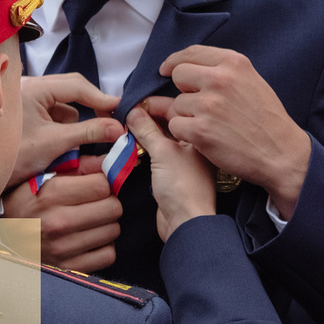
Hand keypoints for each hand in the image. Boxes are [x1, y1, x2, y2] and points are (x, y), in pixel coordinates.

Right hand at [0, 163, 123, 272]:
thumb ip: (80, 166)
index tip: (98, 185)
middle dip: (108, 203)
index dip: (106, 182)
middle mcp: (57, 222)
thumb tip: (113, 161)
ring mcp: (62, 248)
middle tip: (95, 204)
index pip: (104, 185)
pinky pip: (107, 255)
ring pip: (113, 231)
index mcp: (50, 195)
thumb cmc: (26, 202)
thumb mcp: (44, 176)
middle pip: (114, 208)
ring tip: (87, 222)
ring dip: (105, 225)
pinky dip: (102, 248)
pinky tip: (87, 240)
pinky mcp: (67, 269)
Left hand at [17, 73, 122, 182]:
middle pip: (70, 91)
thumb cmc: (10, 156)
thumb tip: (118, 128)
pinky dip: (60, 125)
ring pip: (60, 103)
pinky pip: (49, 112)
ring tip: (81, 139)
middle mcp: (26, 86)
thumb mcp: (54, 144)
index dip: (101, 98)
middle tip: (109, 122)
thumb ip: (89, 132)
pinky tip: (61, 142)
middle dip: (89, 108)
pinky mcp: (20, 112)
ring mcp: (22, 98)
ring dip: (73, 120)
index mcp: (32, 87)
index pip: (77, 86)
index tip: (120, 110)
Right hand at [130, 99, 215, 240]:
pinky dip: (145, 147)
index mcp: (199, 133)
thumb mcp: (163, 152)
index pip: (176, 109)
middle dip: (147, 116)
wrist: (187, 221)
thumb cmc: (183, 185)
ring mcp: (184, 159)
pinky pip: (157, 153)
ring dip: (144, 132)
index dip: (154, 104)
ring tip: (124, 126)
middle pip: (168, 122)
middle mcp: (193, 144)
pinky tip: (131, 145)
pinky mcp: (173, 174)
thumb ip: (148, 130)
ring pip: (162, 138)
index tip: (132, 101)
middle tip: (124, 113)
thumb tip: (133, 112)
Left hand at [158, 45, 311, 219]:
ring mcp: (208, 105)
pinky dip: (185, 133)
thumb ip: (224, 72)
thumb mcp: (252, 82)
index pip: (192, 53)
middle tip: (197, 103)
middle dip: (183, 89)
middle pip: (179, 75)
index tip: (167, 69)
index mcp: (234, 63)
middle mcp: (220, 79)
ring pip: (176, 104)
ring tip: (210, 124)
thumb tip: (188, 69)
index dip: (175, 61)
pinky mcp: (200, 130)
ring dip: (186, 115)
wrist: (281, 151)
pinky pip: (175, 125)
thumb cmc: (267, 119)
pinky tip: (205, 137)